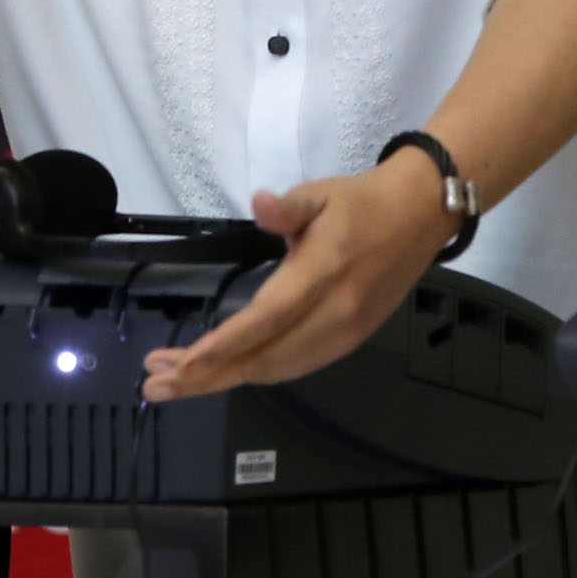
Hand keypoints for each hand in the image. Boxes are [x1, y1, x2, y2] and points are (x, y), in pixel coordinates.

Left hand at [139, 153, 455, 401]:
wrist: (421, 216)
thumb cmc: (362, 202)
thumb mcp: (320, 193)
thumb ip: (287, 207)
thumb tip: (261, 205)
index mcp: (322, 274)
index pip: (264, 319)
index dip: (222, 346)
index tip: (182, 364)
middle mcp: (334, 313)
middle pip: (264, 358)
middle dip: (207, 376)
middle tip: (155, 384)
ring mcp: (345, 332)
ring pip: (278, 369)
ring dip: (227, 378)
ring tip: (177, 380)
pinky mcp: (351, 339)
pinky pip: (297, 367)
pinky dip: (258, 373)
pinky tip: (228, 371)